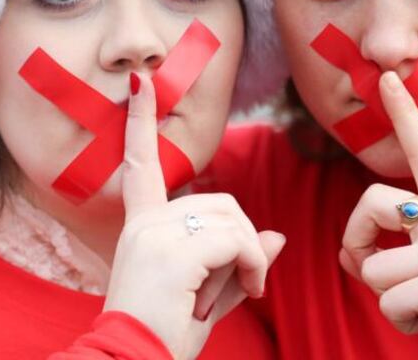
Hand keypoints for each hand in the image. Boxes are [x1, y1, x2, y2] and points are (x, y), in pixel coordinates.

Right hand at [104, 73, 284, 359]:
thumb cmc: (164, 337)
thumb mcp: (207, 296)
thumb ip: (239, 262)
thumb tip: (277, 236)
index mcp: (141, 228)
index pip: (140, 165)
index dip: (140, 123)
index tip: (140, 84)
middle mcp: (145, 223)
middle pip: (220, 202)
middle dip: (244, 240)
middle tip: (249, 282)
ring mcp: (156, 234)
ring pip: (232, 219)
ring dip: (251, 255)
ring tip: (246, 290)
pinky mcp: (174, 250)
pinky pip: (236, 240)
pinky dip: (254, 264)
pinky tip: (250, 290)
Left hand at [340, 72, 417, 359]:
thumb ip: (402, 252)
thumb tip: (350, 255)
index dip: (404, 114)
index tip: (386, 78)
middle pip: (369, 201)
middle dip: (354, 240)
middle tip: (370, 272)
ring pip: (372, 268)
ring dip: (391, 299)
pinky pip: (388, 304)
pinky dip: (406, 323)